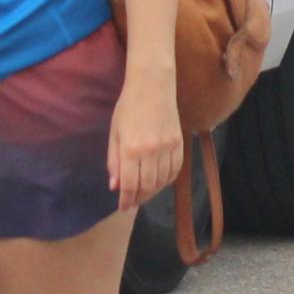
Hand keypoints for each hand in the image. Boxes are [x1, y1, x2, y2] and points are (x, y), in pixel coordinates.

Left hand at [107, 71, 185, 208]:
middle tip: (132, 202)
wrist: (153, 85)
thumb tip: (115, 186)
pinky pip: (175, 170)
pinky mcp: (179, 143)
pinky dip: (167, 180)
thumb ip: (114, 161)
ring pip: (162, 181)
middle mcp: (150, 151)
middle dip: (139, 198)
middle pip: (147, 186)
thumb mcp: (115, 133)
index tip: (122, 207)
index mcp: (130, 149)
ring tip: (144, 193)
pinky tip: (160, 181)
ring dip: (153, 191)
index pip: (129, 185)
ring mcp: (167, 147)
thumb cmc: (128, 107)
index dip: (126, 200)